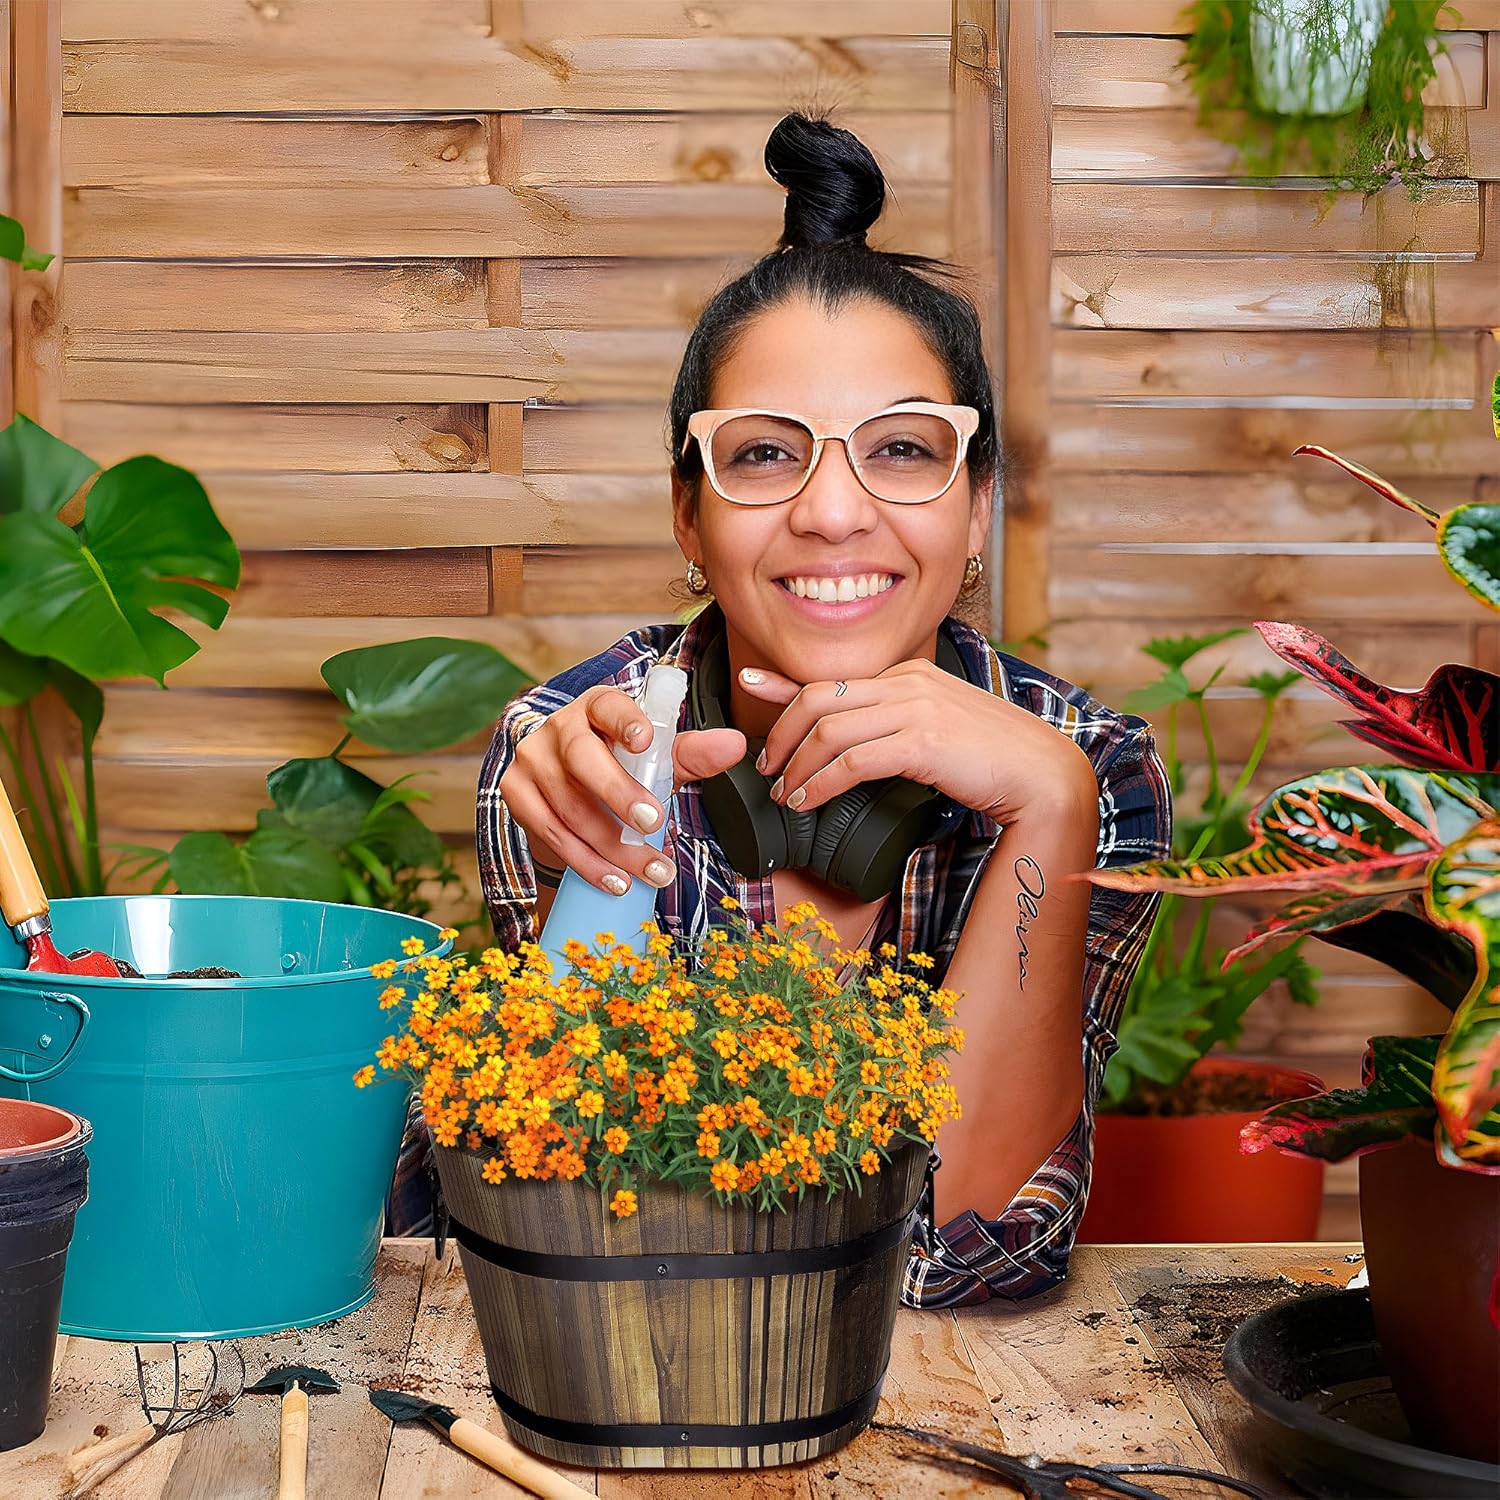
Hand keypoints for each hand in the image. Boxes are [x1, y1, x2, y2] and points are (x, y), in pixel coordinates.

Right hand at [499, 685, 743, 895]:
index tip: (645, 740)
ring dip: (613, 846)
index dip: (625, 721)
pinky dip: (586, 862)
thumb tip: (734, 744)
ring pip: (570, 806)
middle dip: (619, 794)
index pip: (609, 705)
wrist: (570, 796)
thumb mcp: (658, 760)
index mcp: (598, 708)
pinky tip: (615, 880)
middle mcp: (559, 727)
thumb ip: (693, 754)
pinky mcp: (515, 793)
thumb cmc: (622, 769)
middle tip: (654, 824)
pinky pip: (550, 832)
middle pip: (582, 759)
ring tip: (652, 871)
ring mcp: (532, 760)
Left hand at [742, 660, 1096, 824]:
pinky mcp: (922, 741)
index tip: (749, 683)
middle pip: (819, 699)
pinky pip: (853, 759)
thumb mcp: (935, 728)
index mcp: (911, 672)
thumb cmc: (993, 759)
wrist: (1044, 774)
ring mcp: (916, 708)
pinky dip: (821, 782)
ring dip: (797, 766)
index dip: (786, 686)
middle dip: (781, 734)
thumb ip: (892, 723)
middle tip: (766, 768)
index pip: (834, 677)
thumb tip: (848, 740)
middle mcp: (908, 681)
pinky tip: (810, 801)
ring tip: (785, 794)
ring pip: (828, 730)